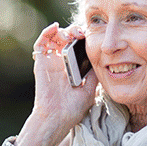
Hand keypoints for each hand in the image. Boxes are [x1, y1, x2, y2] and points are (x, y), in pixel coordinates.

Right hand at [1, 23, 97, 145]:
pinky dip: (46, 33)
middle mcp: (62, 63)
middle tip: (82, 33)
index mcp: (75, 68)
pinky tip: (55, 28)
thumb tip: (105, 60)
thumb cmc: (73, 108)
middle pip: (68, 39)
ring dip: (64, 31)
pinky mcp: (41, 63)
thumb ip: (95, 74)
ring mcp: (51, 62)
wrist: (58, 117)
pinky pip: (41, 44)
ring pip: (55, 38)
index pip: (79, 47)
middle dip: (76, 32)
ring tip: (72, 34)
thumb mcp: (91, 88)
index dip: (85, 38)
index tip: (93, 35)